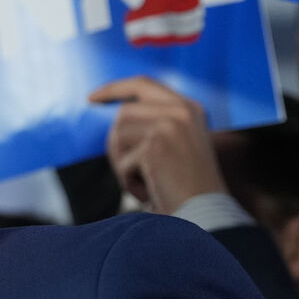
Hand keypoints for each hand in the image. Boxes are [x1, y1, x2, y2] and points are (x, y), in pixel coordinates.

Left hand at [89, 76, 228, 213]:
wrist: (207, 214)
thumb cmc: (188, 187)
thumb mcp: (177, 145)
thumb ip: (154, 123)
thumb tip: (117, 116)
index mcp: (189, 108)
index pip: (143, 84)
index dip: (114, 89)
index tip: (91, 98)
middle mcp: (181, 111)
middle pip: (123, 114)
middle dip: (118, 145)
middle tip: (133, 171)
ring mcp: (169, 126)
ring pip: (118, 137)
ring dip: (123, 165)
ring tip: (147, 182)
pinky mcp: (156, 146)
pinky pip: (122, 162)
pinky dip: (128, 182)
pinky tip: (150, 192)